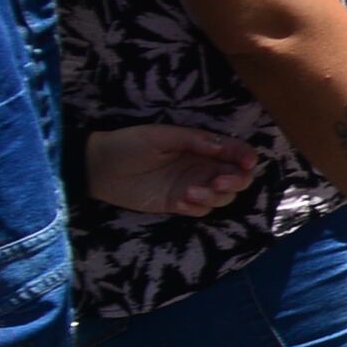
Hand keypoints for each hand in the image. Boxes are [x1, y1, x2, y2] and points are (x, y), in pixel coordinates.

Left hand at [83, 123, 263, 215]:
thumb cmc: (130, 144)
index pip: (235, 152)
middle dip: (235, 182)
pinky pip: (200, 211)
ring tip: (188, 193)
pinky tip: (180, 202)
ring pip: (222, 197)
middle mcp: (202, 167)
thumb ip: (195, 141)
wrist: (98, 168)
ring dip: (213, 197)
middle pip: (237, 178)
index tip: (247, 163)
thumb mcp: (162, 136)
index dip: (246, 157)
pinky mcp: (177, 204)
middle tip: (218, 182)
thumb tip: (225, 148)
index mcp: (202, 147)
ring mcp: (191, 186)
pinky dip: (197, 208)